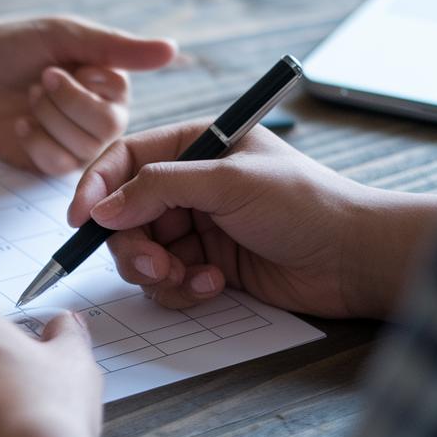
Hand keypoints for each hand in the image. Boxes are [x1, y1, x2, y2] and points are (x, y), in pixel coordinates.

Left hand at [0, 16, 175, 174]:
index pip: (122, 98)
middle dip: (67, 102)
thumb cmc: (16, 46)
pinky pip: (57, 166)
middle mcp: (99, 116)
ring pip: (83, 149)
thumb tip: (172, 49)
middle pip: (108, 128)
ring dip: (48, 118)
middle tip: (41, 79)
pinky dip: (36, 142)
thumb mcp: (64, 35)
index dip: (89, 85)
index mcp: (110, 84)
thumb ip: (116, 46)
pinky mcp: (47, 162)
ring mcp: (74, 142)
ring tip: (30, 95)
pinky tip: (21, 124)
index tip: (65, 64)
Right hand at [66, 121, 436, 318]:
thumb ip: (158, 188)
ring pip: (141, 253)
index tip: (81, 221)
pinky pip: (167, 282)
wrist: (355, 258)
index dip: (96, 188)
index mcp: (195, 146)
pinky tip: (217, 285)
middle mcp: (190, 186)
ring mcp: (197, 228)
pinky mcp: (207, 266)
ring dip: (158, 272)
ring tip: (192, 278)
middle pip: (124, 215)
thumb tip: (102, 207)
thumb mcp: (227, 182)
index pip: (124, 160)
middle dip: (132, 245)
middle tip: (155, 266)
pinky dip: (183, 289)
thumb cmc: (305, 204)